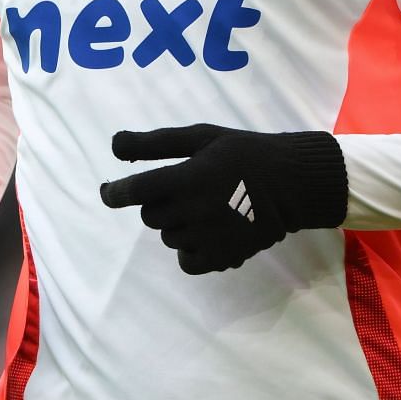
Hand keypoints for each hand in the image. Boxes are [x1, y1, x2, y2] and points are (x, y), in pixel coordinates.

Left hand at [101, 125, 346, 273]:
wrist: (292, 184)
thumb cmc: (244, 153)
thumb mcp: (202, 137)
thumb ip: (156, 143)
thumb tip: (113, 145)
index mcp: (189, 177)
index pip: (136, 191)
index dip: (115, 193)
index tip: (108, 192)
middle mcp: (195, 210)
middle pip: (150, 216)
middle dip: (158, 203)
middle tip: (183, 190)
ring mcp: (209, 237)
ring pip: (168, 237)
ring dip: (176, 225)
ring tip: (204, 208)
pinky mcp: (223, 257)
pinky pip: (187, 261)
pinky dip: (190, 250)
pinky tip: (206, 233)